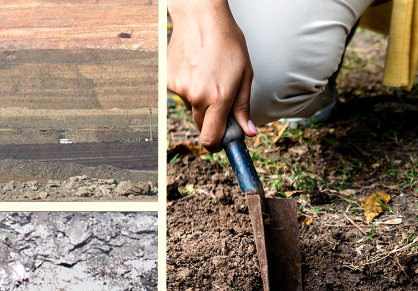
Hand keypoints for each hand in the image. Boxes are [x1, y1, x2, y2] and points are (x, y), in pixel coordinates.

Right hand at [167, 0, 256, 151]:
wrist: (201, 17)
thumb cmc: (227, 42)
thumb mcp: (245, 75)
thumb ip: (243, 107)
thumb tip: (248, 132)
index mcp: (218, 98)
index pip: (210, 139)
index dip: (216, 145)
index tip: (221, 143)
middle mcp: (196, 97)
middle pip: (201, 126)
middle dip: (212, 121)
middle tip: (221, 102)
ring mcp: (180, 89)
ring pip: (191, 108)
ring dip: (200, 101)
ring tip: (209, 75)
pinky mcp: (168, 80)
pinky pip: (181, 94)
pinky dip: (189, 87)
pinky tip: (196, 69)